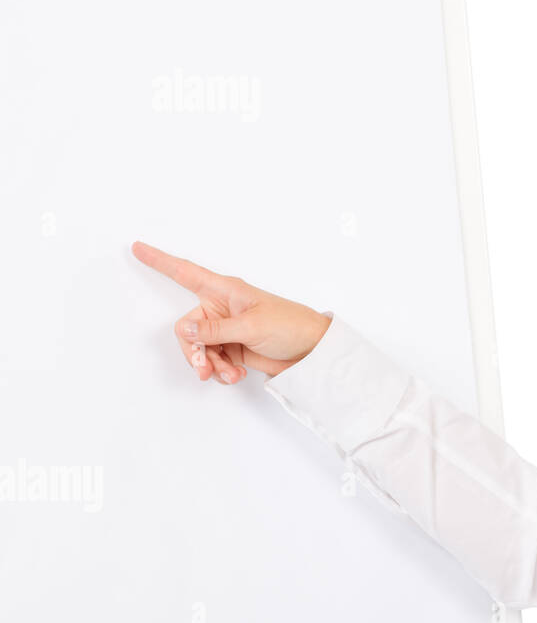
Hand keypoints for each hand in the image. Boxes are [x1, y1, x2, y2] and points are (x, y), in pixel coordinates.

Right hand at [131, 240, 331, 381]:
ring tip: (229, 374)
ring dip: (210, 365)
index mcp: (225, 290)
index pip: (185, 272)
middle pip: (187, 329)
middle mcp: (221, 308)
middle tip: (205, 369)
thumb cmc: (289, 326)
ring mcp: (226, 330)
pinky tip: (235, 375)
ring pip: (198, 349)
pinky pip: (212, 361)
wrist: (313, 351)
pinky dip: (220, 371)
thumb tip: (182, 330)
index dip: (160, 260)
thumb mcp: (250, 326)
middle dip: (194, 352)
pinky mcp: (232, 348)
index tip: (138, 247)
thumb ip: (214, 330)